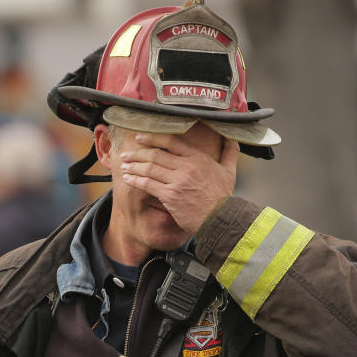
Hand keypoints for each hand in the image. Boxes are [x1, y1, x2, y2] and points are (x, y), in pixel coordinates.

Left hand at [119, 133, 239, 235]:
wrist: (221, 219)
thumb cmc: (224, 198)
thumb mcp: (230, 171)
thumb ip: (229, 152)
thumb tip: (232, 137)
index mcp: (198, 158)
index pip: (171, 142)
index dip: (153, 138)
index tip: (141, 137)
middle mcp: (186, 167)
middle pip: (156, 154)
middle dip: (137, 153)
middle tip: (126, 153)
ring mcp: (177, 181)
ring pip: (149, 168)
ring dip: (133, 166)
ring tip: (123, 165)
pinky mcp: (170, 196)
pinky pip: (148, 185)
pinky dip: (135, 180)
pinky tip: (127, 178)